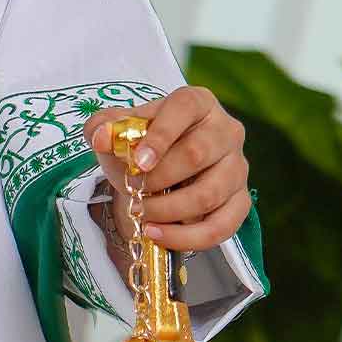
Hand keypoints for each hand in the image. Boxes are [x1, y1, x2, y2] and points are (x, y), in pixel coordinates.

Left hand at [88, 86, 249, 251]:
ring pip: (209, 194)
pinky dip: (185, 237)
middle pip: (196, 154)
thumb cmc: (142, 146)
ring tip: (141, 213)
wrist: (158, 173)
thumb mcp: (119, 132)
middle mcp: (226, 131)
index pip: (185, 107)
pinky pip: (221, 226)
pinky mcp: (240, 201)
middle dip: (157, 178)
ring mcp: (237, 167)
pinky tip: (157, 234)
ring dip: (167, 210)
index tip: (138, 161)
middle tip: (132, 190)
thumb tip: (102, 137)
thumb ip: (103, 127)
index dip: (160, 134)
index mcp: (198, 103)